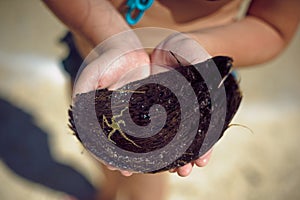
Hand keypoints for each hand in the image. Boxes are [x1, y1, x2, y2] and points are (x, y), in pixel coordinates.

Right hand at [73, 32, 150, 175]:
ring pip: (140, 135)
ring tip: (148, 164)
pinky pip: (154, 121)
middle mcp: (120, 117)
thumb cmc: (104, 63)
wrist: (125, 49)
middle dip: (125, 157)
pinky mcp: (150, 104)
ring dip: (142, 150)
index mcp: (103, 116)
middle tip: (130, 170)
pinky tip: (164, 144)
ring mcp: (135, 112)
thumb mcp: (89, 78)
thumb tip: (80, 122)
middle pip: (122, 142)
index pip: (103, 140)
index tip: (113, 165)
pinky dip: (158, 133)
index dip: (107, 153)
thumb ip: (82, 98)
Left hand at [150, 33, 213, 176]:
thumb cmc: (189, 51)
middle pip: (187, 140)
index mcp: (202, 108)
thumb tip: (214, 90)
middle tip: (184, 172)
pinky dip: (146, 142)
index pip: (206, 132)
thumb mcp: (199, 58)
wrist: (168, 47)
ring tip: (166, 170)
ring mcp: (168, 113)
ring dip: (166, 155)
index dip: (205, 147)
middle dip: (185, 158)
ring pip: (168, 139)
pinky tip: (143, 155)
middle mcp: (186, 114)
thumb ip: (205, 73)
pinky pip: (148, 128)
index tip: (202, 162)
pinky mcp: (151, 110)